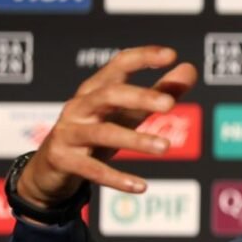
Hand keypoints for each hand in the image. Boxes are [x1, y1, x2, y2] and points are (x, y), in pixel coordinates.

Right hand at [17, 46, 197, 207]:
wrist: (50, 167)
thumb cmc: (96, 131)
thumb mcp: (128, 112)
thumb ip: (158, 93)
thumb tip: (190, 69)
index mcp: (96, 89)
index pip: (119, 64)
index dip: (142, 57)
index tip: (170, 55)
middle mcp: (80, 106)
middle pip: (109, 94)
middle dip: (140, 96)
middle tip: (171, 105)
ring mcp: (69, 132)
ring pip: (103, 132)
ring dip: (135, 140)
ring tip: (165, 148)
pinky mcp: (63, 159)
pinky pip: (92, 169)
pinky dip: (117, 178)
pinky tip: (141, 186)